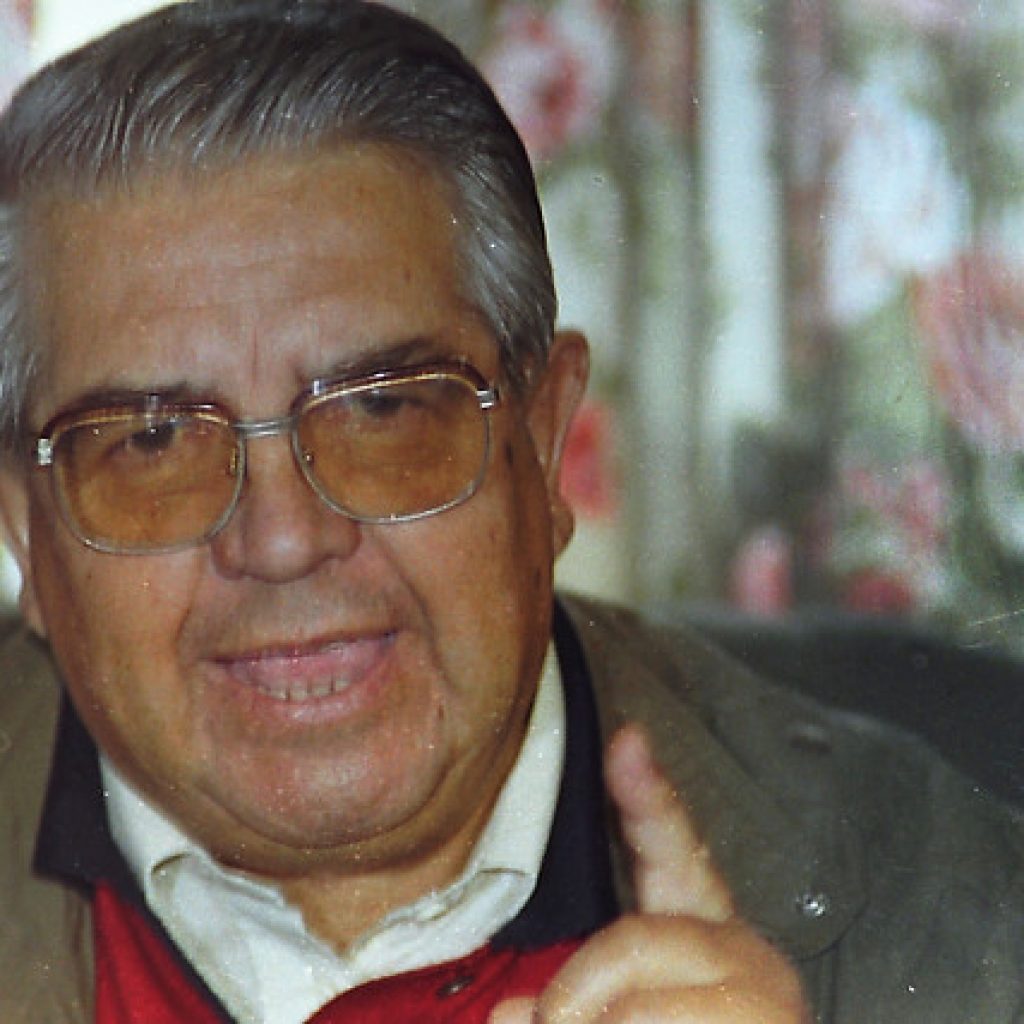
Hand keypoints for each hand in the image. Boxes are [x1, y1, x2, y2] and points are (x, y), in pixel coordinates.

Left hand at [489, 724, 810, 1022]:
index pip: (669, 845)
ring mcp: (764, 989)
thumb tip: (510, 1012)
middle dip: (574, 995)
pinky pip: (651, 1020)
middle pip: (631, 941)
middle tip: (554, 1022)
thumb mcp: (618, 1006)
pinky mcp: (768, 1019)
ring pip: (636, 1007)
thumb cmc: (683, 1022)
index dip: (646, 793)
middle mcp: (739, 947)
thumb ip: (575, 992)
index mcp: (699, 926)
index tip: (628, 742)